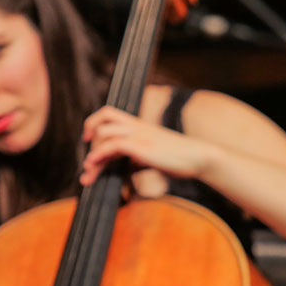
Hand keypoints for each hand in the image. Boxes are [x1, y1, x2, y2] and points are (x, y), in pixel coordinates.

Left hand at [80, 106, 214, 186]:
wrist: (198, 157)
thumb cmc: (178, 159)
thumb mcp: (151, 156)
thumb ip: (135, 159)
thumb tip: (124, 170)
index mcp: (138, 125)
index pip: (108, 113)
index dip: (93, 123)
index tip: (86, 139)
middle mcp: (136, 126)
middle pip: (103, 119)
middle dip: (89, 140)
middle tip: (88, 164)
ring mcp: (139, 135)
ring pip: (104, 133)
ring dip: (93, 153)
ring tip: (89, 172)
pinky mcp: (142, 147)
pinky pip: (114, 145)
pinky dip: (100, 154)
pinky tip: (94, 165)